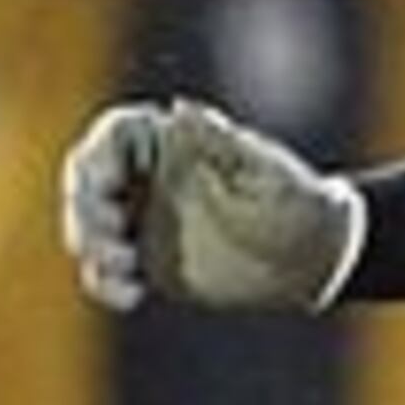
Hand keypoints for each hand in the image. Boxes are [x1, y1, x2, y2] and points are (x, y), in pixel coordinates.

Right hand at [61, 98, 362, 310]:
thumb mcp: (268, 175)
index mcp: (174, 144)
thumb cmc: (300, 206)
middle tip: (114, 241)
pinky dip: (105, 283)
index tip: (104, 185)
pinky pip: (106, 271)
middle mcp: (148, 178)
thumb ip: (223, 144)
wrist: (317, 260)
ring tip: (126, 269)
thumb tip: (180, 108)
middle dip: (86, 212)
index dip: (97, 159)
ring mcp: (142, 220)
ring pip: (87, 228)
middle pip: (87, 184)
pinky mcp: (145, 262)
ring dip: (91, 249)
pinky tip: (130, 295)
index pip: (113, 137)